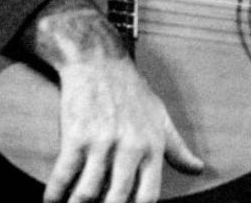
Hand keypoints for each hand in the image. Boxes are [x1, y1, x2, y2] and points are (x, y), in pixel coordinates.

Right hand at [47, 55, 203, 202]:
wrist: (100, 62)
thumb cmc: (132, 92)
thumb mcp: (160, 118)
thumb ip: (178, 148)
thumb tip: (198, 168)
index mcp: (151, 147)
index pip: (148, 195)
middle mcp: (129, 147)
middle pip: (117, 199)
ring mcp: (102, 142)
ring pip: (87, 192)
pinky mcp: (76, 134)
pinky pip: (63, 174)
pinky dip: (54, 193)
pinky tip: (51, 201)